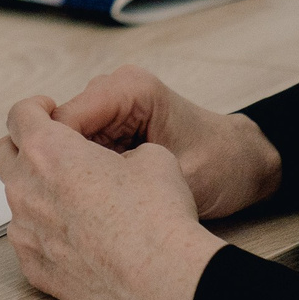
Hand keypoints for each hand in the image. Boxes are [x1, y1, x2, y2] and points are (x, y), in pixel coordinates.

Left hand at [0, 95, 224, 299]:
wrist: (162, 277)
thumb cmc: (157, 215)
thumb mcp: (152, 155)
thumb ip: (120, 150)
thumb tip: (120, 163)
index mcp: (47, 151)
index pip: (20, 115)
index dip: (36, 108)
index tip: (48, 112)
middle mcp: (25, 189)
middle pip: (4, 155)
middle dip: (25, 146)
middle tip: (52, 151)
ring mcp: (25, 232)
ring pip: (17, 201)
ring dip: (37, 193)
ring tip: (74, 200)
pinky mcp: (33, 268)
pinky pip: (29, 241)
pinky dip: (45, 233)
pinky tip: (77, 238)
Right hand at [49, 66, 281, 219]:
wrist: (243, 164)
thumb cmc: (222, 163)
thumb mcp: (178, 176)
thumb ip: (130, 179)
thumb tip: (76, 195)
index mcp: (128, 89)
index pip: (63, 121)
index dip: (59, 164)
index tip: (67, 204)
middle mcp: (110, 91)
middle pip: (55, 131)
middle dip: (62, 171)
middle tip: (82, 211)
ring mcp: (104, 110)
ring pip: (59, 145)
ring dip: (71, 176)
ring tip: (96, 210)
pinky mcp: (103, 129)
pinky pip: (73, 154)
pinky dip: (81, 178)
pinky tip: (100, 203)